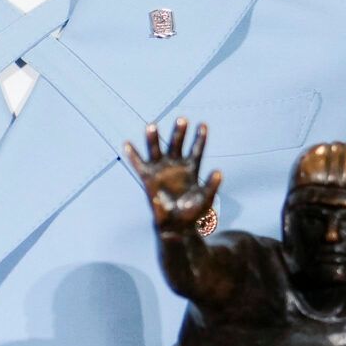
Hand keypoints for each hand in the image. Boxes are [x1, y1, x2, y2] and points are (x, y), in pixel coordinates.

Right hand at [120, 117, 219, 233]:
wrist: (178, 226)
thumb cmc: (194, 213)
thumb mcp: (207, 199)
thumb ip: (212, 185)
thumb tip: (218, 171)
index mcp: (191, 169)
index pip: (197, 150)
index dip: (200, 138)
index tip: (203, 125)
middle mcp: (176, 166)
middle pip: (177, 145)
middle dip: (179, 133)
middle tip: (182, 119)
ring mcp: (162, 171)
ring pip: (157, 151)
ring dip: (154, 139)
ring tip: (152, 125)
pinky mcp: (149, 179)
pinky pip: (139, 165)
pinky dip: (133, 155)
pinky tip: (127, 144)